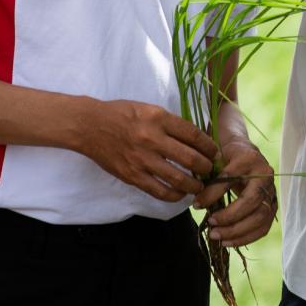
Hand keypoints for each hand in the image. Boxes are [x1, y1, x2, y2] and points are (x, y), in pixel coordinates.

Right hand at [73, 99, 218, 201]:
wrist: (90, 126)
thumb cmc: (121, 114)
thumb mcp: (150, 109)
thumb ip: (171, 123)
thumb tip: (194, 139)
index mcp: (159, 119)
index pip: (194, 135)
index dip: (209, 146)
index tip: (215, 152)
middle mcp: (153, 139)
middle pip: (190, 158)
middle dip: (206, 167)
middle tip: (211, 170)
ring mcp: (142, 160)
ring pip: (178, 179)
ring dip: (194, 185)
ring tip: (200, 186)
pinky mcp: (132, 176)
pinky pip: (158, 191)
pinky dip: (174, 196)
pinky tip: (180, 194)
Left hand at [195, 138, 277, 247]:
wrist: (246, 154)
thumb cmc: (228, 157)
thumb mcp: (216, 161)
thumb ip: (209, 179)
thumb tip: (198, 204)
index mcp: (249, 159)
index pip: (231, 178)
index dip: (213, 193)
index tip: (196, 205)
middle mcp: (265, 175)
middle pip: (252, 201)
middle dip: (229, 217)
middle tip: (210, 225)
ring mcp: (272, 191)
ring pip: (260, 217)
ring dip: (237, 232)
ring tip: (217, 236)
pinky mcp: (272, 205)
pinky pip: (263, 227)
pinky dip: (246, 238)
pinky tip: (228, 241)